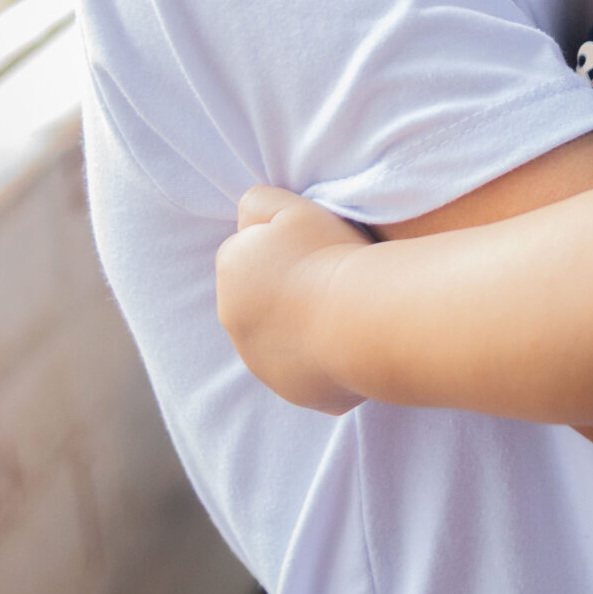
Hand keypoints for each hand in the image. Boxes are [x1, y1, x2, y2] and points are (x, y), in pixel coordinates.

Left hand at [215, 184, 372, 412]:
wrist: (360, 316)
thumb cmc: (329, 256)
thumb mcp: (290, 206)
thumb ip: (258, 202)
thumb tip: (247, 217)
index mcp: (231, 271)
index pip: (248, 251)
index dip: (282, 247)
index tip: (313, 248)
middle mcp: (235, 321)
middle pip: (261, 298)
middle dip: (286, 290)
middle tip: (330, 278)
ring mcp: (261, 362)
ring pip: (280, 337)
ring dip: (302, 325)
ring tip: (343, 310)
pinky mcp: (292, 391)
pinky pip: (306, 372)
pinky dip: (322, 359)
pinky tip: (349, 342)